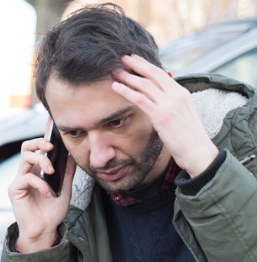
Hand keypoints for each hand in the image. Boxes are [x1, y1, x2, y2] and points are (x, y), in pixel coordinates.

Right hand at [8, 119, 75, 252]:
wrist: (45, 230)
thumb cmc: (52, 211)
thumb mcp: (65, 187)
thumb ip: (67, 171)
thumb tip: (73, 152)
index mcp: (37, 170)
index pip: (38, 148)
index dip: (43, 134)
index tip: (51, 122)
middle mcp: (26, 173)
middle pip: (26, 147)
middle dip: (39, 142)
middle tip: (51, 147)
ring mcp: (19, 181)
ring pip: (25, 158)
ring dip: (41, 161)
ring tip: (51, 171)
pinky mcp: (15, 190)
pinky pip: (26, 179)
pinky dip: (40, 183)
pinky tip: (48, 192)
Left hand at [112, 54, 217, 176]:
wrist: (197, 150)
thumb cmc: (188, 136)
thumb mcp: (182, 114)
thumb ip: (171, 102)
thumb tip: (159, 96)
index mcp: (181, 92)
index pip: (161, 73)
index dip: (146, 65)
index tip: (134, 59)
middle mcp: (176, 95)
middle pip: (152, 74)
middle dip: (136, 64)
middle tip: (122, 58)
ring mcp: (168, 104)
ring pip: (144, 85)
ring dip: (128, 76)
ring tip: (115, 72)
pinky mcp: (161, 116)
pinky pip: (140, 99)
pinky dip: (126, 91)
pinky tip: (116, 87)